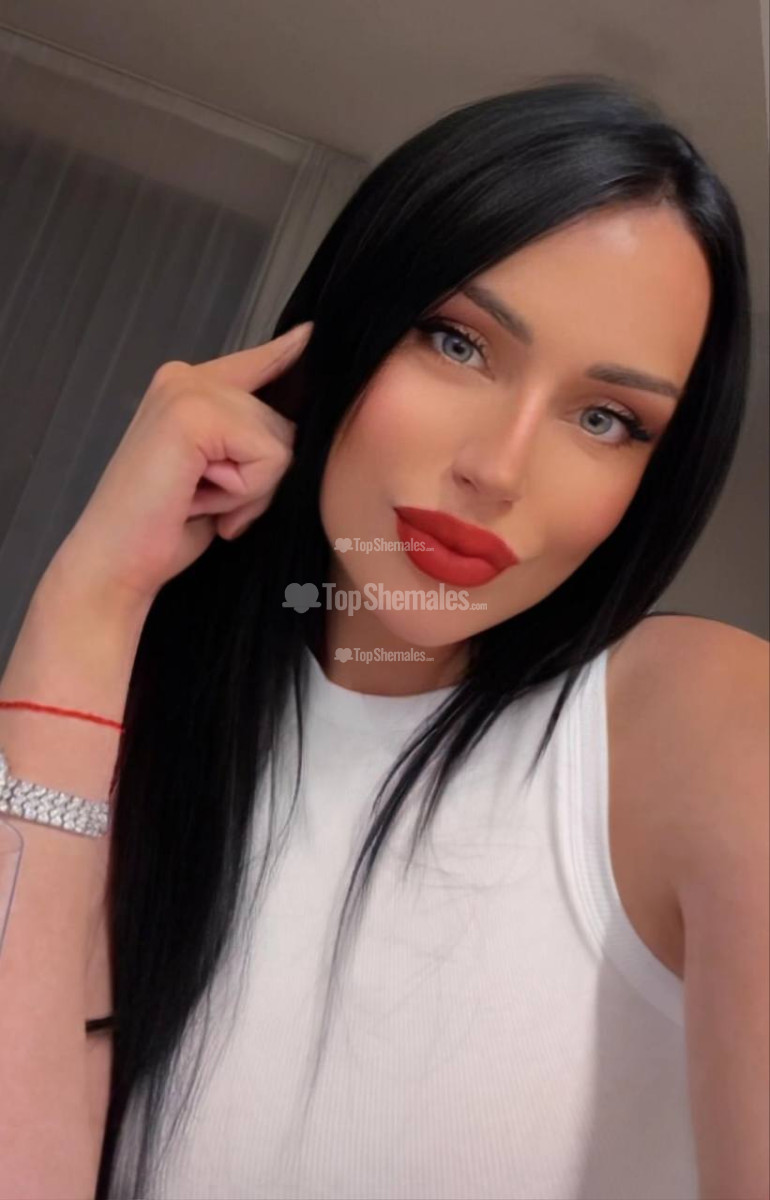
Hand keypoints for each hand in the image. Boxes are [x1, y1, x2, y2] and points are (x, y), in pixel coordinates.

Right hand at [49, 322, 312, 613]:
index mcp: (188, 386)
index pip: (257, 362)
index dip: (287, 352)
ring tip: (200, 499)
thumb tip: (299, 429)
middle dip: (261, 476)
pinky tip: (199, 499)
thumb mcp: (220, 474)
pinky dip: (246, 492)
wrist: (117, 561)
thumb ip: (250, 441)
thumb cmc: (166, 528)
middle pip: (284, 421)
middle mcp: (187, 376)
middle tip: (207, 498)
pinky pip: (269, 456)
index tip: (312, 332)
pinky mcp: (194, 414)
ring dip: (252, 489)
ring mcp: (187, 390)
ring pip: (281, 441)